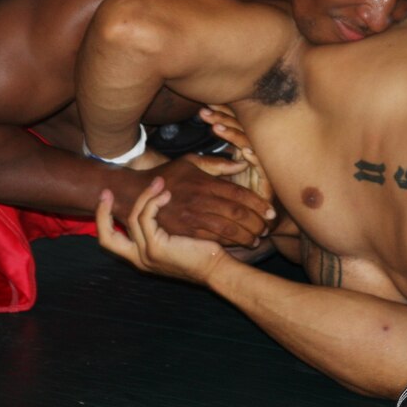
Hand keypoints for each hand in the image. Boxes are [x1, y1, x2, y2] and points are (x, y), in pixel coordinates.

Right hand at [97, 180, 225, 285]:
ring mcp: (145, 255)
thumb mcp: (175, 239)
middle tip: (106, 191)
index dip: (103, 219)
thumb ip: (160, 228)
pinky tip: (166, 195)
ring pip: (133, 219)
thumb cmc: (202, 251)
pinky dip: (154, 202)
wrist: (216, 268)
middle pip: (107, 237)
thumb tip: (155, 201)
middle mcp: (139, 259)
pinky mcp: (156, 248)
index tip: (107, 199)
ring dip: (145, 196)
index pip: (110, 241)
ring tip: (159, 182)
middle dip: (102, 212)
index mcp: (140, 257)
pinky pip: (146, 218)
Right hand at [134, 154, 273, 247]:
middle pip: (236, 213)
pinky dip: (229, 243)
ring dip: (246, 236)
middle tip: (268, 226)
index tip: (270, 211)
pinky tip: (240, 244)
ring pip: (227, 229)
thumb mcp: (190, 162)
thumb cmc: (167, 176)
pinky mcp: (184, 232)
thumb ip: (217, 163)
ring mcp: (192, 218)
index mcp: (204, 183)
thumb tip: (242, 163)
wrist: (136, 194)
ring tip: (258, 238)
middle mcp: (200, 201)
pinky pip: (212, 239)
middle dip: (256, 222)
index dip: (258, 204)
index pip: (238, 194)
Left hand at [199, 105, 274, 202]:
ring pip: (251, 144)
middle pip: (243, 129)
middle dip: (224, 119)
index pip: (234, 125)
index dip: (222, 114)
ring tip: (217, 128)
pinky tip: (245, 151)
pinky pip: (264, 168)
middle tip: (205, 113)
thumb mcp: (219, 173)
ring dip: (235, 135)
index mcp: (243, 148)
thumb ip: (215, 157)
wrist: (250, 222)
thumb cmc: (232, 197)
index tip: (204, 108)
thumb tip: (205, 137)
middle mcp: (254, 153)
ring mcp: (262, 166)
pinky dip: (255, 158)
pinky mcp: (269, 183)